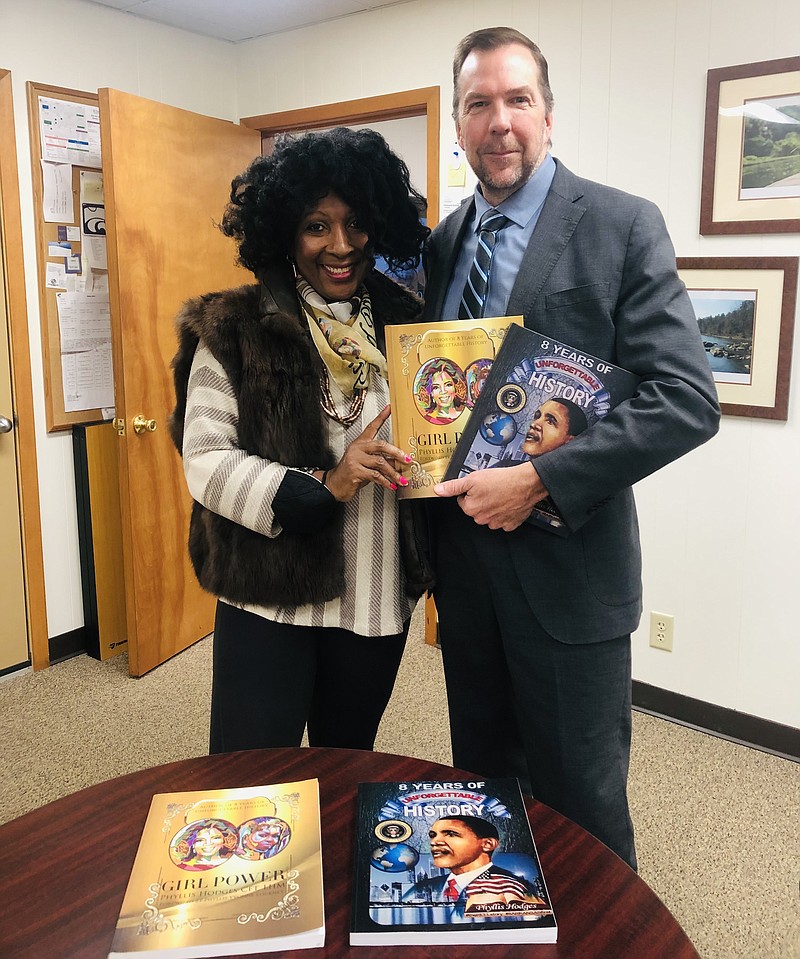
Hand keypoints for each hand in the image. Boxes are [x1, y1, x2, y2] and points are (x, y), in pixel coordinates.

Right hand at [325, 405, 409, 501]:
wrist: (335, 484)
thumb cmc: (352, 473)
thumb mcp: (367, 463)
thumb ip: (381, 460)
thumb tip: (398, 462)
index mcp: (361, 443)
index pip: (372, 426)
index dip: (381, 417)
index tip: (389, 408)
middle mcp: (358, 448)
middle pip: (381, 445)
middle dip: (396, 453)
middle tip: (407, 459)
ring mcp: (355, 459)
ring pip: (380, 463)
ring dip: (393, 473)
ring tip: (401, 479)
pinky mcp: (355, 471)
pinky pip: (375, 475)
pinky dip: (386, 482)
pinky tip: (391, 485)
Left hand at [434, 462, 548, 531]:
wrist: (526, 483)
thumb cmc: (502, 480)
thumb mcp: (472, 478)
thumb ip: (453, 486)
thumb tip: (438, 490)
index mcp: (471, 509)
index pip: (463, 501)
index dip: (470, 491)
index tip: (480, 486)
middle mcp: (482, 519)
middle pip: (476, 509)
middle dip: (481, 499)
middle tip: (491, 488)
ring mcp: (497, 523)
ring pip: (489, 515)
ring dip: (493, 506)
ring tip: (500, 494)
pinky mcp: (510, 524)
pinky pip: (504, 520)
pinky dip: (505, 512)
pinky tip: (508, 502)